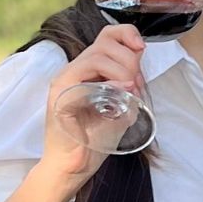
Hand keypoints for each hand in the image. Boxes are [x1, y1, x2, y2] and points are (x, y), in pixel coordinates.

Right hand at [37, 23, 147, 195]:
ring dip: (122, 69)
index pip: (107, 36)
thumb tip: (138, 73)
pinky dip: (107, 80)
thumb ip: (129, 89)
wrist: (73, 167)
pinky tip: (122, 91)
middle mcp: (74, 70)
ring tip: (130, 89)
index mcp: (88, 70)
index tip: (142, 49)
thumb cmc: (94, 141)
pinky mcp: (60, 94)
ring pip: (96, 54)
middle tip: (137, 84)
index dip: (126, 34)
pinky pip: (82, 75)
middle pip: (105, 42)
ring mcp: (65, 80)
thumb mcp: (121, 109)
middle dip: (130, 59)